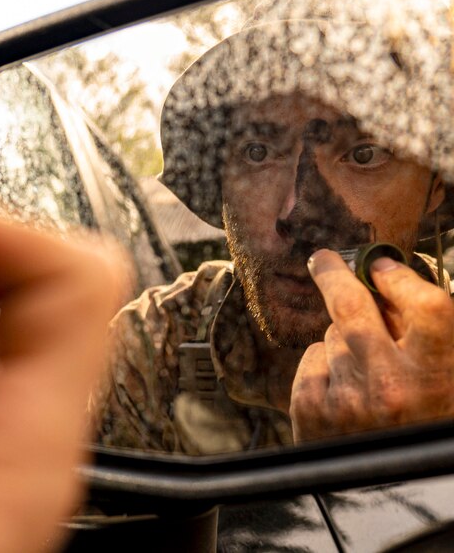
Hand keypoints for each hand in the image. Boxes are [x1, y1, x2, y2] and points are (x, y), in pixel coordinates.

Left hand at [290, 249, 453, 441]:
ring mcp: (344, 399)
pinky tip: (344, 390)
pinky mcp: (311, 410)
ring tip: (367, 372)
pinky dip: (325, 366)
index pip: (424, 306)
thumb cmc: (428, 423)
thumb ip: (429, 336)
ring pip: (331, 337)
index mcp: (437, 378)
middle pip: (351, 306)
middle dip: (333, 274)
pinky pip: (312, 361)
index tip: (383, 266)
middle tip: (323, 259)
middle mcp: (389, 387)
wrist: (399, 491)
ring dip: (344, 342)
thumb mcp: (448, 377)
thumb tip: (390, 280)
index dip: (401, 279)